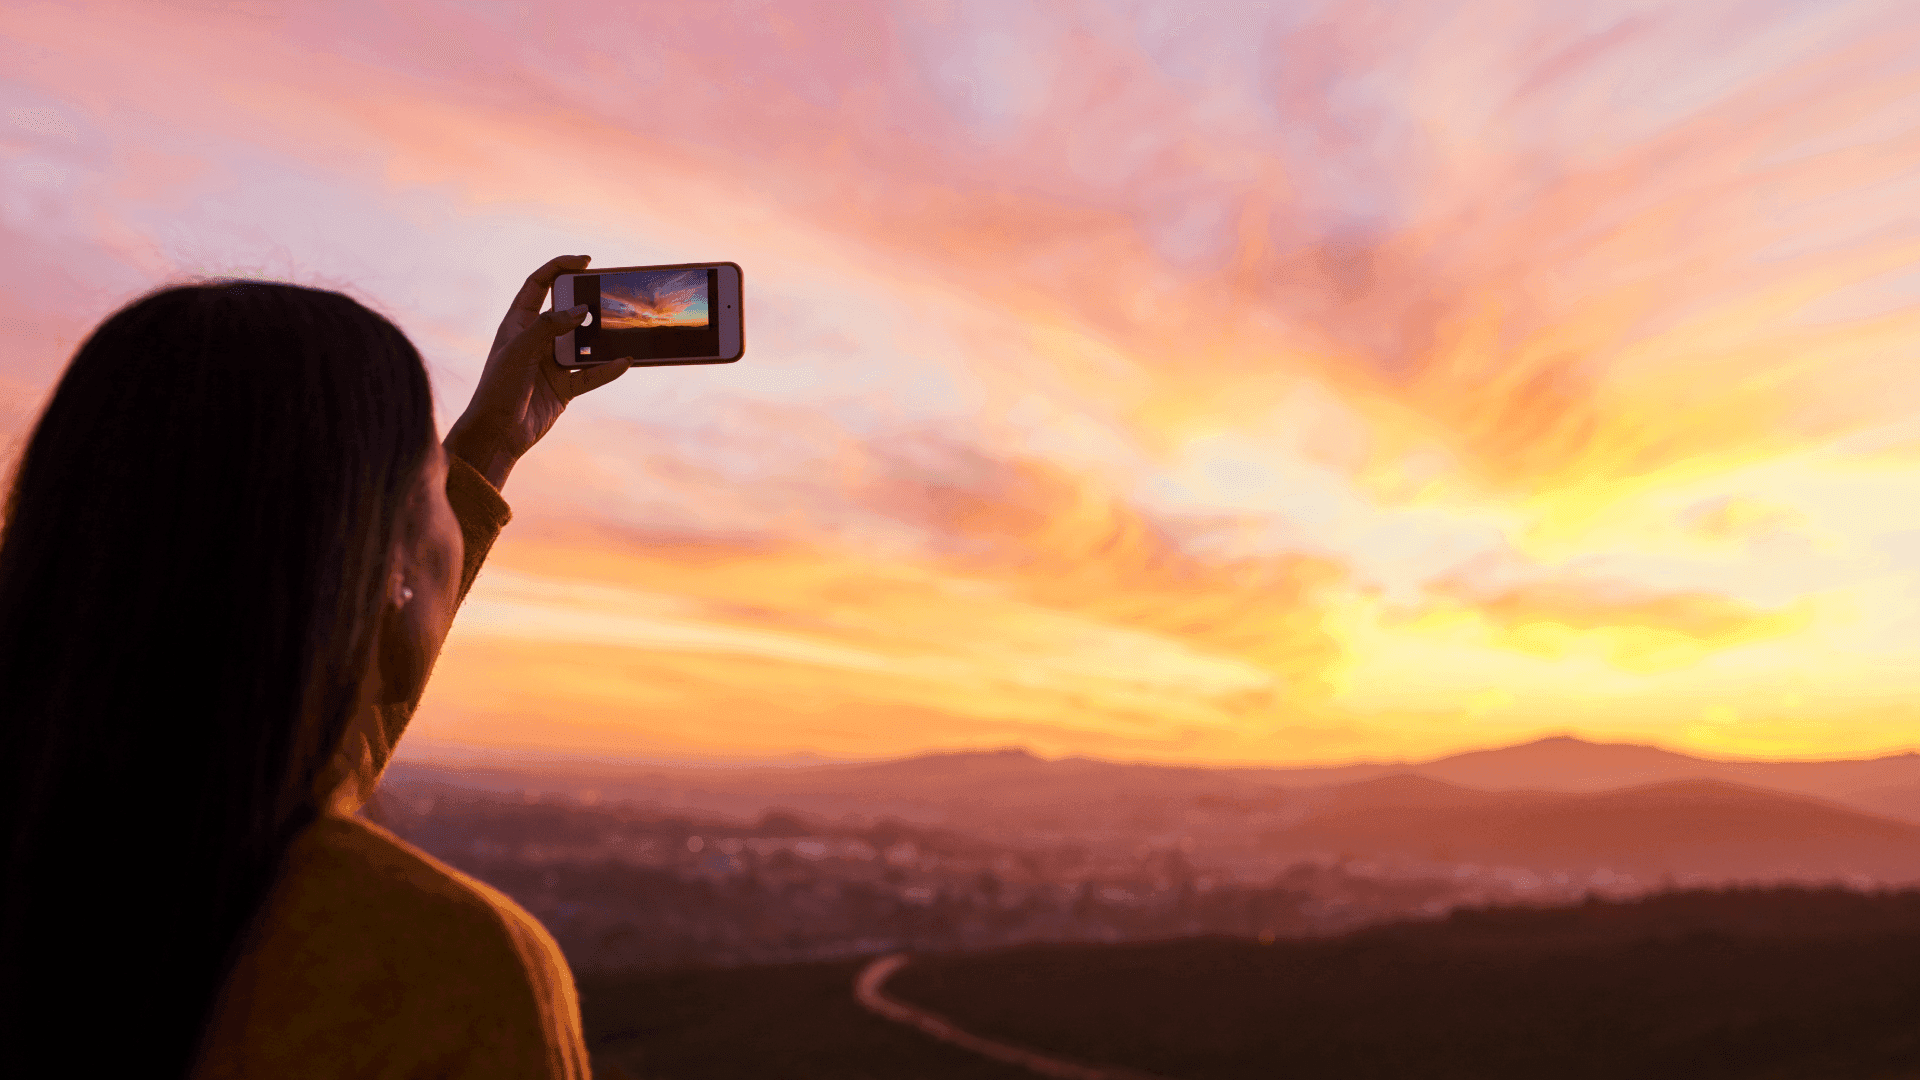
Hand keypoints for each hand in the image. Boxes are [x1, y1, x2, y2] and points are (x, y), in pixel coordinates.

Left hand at [444, 255, 632, 488]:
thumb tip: (581, 310)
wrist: (496, 435)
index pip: (538, 285)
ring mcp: (551, 364)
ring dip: (601, 337)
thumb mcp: (519, 351)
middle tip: (609, 294)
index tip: (585, 261)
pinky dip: (606, 369)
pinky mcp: (563, 388)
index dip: (559, 268)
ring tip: (622, 327)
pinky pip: (590, 374)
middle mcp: (535, 340)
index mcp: (518, 323)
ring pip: (582, 343)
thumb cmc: (498, 390)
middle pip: (566, 312)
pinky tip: (623, 362)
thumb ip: (549, 327)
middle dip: (587, 302)